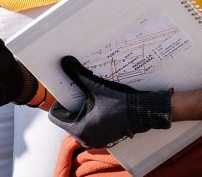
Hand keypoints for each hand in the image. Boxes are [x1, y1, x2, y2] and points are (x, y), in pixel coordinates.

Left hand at [49, 55, 172, 147]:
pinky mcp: (105, 138)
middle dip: (71, 104)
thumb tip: (65, 61)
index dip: (59, 102)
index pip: (56, 116)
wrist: (145, 112)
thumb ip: (78, 74)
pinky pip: (91, 126)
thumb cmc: (120, 102)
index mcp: (79, 130)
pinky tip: (98, 103)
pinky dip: (91, 115)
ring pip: (79, 122)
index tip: (67, 91)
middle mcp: (85, 139)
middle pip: (67, 119)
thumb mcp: (96, 87)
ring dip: (81, 110)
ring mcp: (96, 140)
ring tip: (88, 95)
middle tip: (77, 90)